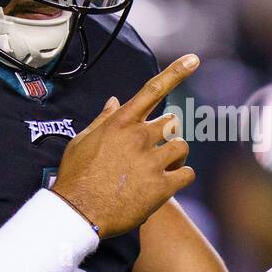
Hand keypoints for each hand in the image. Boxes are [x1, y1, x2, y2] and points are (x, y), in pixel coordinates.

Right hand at [53, 55, 198, 237]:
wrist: (78, 213)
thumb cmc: (76, 177)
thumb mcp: (82, 141)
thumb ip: (103, 120)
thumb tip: (115, 101)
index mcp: (121, 123)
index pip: (152, 90)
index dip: (176, 72)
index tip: (194, 59)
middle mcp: (139, 137)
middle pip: (172, 123)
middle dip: (165, 135)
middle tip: (154, 151)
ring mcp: (152, 161)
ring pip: (182, 146)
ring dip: (175, 156)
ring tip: (161, 169)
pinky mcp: (162, 186)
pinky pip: (188, 174)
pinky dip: (181, 178)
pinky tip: (168, 185)